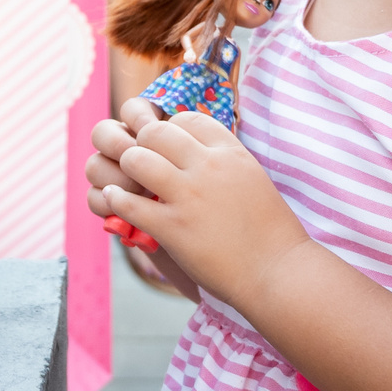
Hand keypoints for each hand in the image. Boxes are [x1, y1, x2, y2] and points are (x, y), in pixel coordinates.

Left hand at [90, 100, 307, 303]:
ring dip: (127, 169)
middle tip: (141, 161)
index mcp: (231, 152)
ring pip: (136, 160)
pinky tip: (115, 201)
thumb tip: (195, 153)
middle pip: (155, 132)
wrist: (277, 271)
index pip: (187, 119)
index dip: (170, 128)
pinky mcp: (172, 228)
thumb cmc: (270, 230)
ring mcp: (189, 196)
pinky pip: (129, 203)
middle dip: (142, 144)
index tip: (166, 146)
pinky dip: (116, 201)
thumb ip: (224, 161)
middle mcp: (208, 167)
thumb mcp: (252, 178)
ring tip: (127, 180)